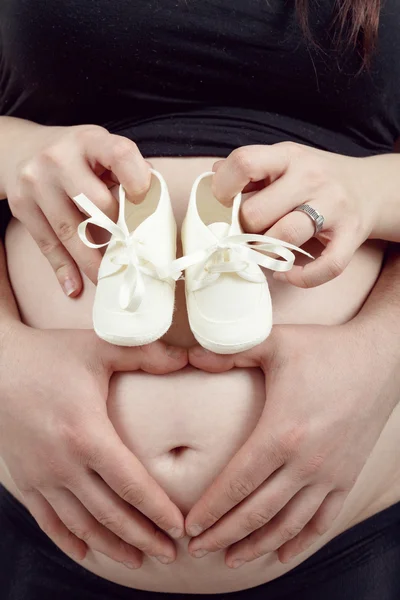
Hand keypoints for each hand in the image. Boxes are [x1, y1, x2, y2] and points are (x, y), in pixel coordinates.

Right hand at [0, 324, 186, 567]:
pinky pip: (47, 520)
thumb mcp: (100, 347)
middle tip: (170, 553)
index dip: (157, 510)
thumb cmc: (51, 355)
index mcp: (86, 434)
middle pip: (110, 514)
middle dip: (143, 537)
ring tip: (138, 558)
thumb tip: (188, 358)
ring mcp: (41, 475)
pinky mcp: (24, 479)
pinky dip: (68, 540)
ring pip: (81, 524)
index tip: (179, 528)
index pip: (130, 484)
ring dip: (111, 546)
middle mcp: (63, 463)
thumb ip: (146, 353)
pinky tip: (86, 552)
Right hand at [4, 122, 150, 295]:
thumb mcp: (101, 150)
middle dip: (117, 232)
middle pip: (95, 202)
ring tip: (109, 281)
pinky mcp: (21, 205)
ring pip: (69, 230)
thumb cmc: (77, 156)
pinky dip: (62, 268)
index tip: (147, 205)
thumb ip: (127, 172)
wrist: (22, 148)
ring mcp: (36, 181)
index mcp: (90, 140)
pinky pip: (46, 243)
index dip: (139, 182)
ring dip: (92, 262)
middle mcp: (59, 158)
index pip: (120, 155)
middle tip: (133, 256)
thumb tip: (155, 206)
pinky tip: (73, 286)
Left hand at [185, 322, 397, 566]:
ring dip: (257, 545)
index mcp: (281, 432)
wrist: (379, 358)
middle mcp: (306, 462)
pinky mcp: (347, 476)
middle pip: (257, 512)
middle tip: (197, 549)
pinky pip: (323, 520)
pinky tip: (282, 554)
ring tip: (232, 558)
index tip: (188, 526)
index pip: (237, 483)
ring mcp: (329, 473)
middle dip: (223, 535)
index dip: (211, 509)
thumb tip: (191, 356)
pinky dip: (300, 541)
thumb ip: (230, 351)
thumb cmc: (324, 348)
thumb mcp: (275, 341)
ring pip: (288, 524)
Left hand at [212, 143, 379, 287]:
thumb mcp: (283, 162)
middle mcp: (311, 177)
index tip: (223, 203)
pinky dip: (301, 278)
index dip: (223, 187)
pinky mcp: (351, 236)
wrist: (369, 187)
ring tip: (265, 250)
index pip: (244, 163)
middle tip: (248, 232)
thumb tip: (213, 177)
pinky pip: (325, 267)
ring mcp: (333, 206)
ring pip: (283, 237)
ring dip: (266, 252)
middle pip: (256, 213)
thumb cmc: (314, 178)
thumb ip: (250, 170)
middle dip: (244, 229)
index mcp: (288, 156)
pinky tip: (287, 273)